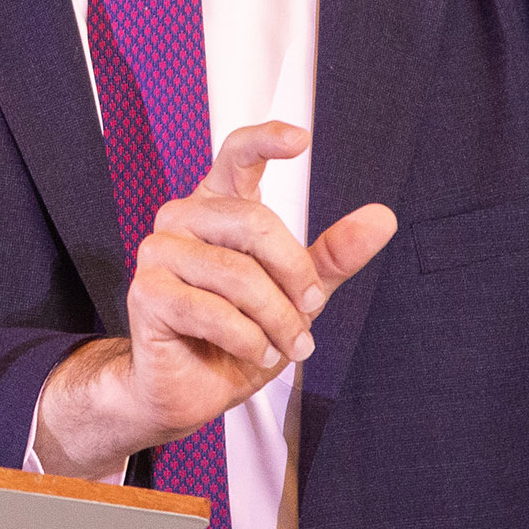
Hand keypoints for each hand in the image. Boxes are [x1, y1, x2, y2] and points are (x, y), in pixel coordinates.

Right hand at [31, 122, 398, 481]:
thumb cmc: (237, 335)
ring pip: (238, 274)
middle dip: (294, 275)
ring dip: (276, 321)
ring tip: (284, 345)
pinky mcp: (147, 294)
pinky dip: (248, 341)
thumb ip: (332, 256)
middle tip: (308, 312)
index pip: (235, 155)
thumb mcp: (297, 295)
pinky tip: (253, 352)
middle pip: (254, 222)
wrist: (191, 389)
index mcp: (216, 207)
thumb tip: (381, 217)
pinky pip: (214, 312)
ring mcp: (158, 253)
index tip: (301, 140)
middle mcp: (182, 219)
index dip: (265, 141)